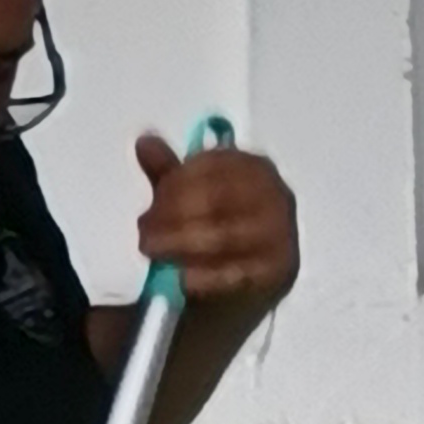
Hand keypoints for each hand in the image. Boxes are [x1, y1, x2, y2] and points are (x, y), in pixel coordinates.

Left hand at [133, 130, 298, 306]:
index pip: (211, 166)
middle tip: (144, 232)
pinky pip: (234, 274)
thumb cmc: (221, 230)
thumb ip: (171, 172)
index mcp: (255, 168)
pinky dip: (202, 277)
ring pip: (222, 237)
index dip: (175, 184)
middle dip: (172, 215)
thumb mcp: (196, 198)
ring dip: (180, 245)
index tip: (151, 205)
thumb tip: (144, 142)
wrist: (253, 281)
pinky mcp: (277, 270)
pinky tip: (179, 280)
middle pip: (216, 199)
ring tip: (153, 252)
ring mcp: (279, 233)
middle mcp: (274, 195)